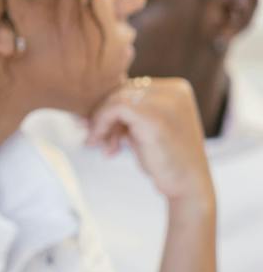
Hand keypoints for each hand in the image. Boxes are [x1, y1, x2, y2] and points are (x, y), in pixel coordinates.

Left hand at [85, 77, 214, 208]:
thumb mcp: (143, 128)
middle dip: (101, 114)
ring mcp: (167, 101)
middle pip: (121, 90)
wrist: (187, 183)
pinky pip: (116, 108)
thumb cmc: (164, 158)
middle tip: (92, 138)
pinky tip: (104, 146)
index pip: (130, 87)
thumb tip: (84, 108)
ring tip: (101, 145)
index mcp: (176, 89)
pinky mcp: (155, 116)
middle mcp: (175, 90)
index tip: (95, 129)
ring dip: (100, 123)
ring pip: (116, 98)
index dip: (108, 107)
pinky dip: (102, 125)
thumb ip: (126, 113)